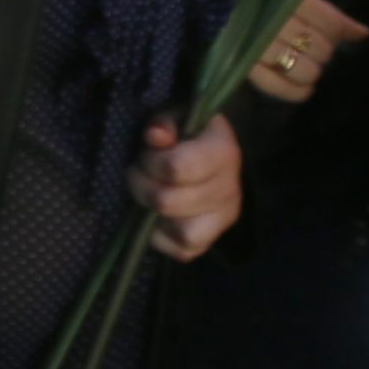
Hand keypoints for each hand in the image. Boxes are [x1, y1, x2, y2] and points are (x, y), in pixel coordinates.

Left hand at [131, 112, 242, 258]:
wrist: (205, 152)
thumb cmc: (184, 132)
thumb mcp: (174, 116)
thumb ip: (163, 123)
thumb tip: (155, 136)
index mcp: (223, 153)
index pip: (178, 168)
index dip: (151, 162)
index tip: (147, 150)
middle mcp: (231, 189)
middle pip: (169, 202)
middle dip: (141, 185)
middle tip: (138, 171)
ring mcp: (224, 219)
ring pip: (183, 233)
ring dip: (153, 215)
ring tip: (148, 194)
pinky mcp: (211, 240)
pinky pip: (183, 252)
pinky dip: (162, 237)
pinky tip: (156, 215)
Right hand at [244, 0, 368, 104]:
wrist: (215, 4)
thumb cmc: (260, 2)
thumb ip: (327, 16)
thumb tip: (363, 33)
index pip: (324, 17)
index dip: (340, 29)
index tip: (347, 33)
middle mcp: (268, 20)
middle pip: (317, 45)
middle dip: (323, 50)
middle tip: (315, 47)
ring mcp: (254, 45)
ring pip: (302, 68)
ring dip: (311, 71)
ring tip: (307, 66)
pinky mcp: (243, 67)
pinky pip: (277, 87)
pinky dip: (296, 92)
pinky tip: (305, 89)